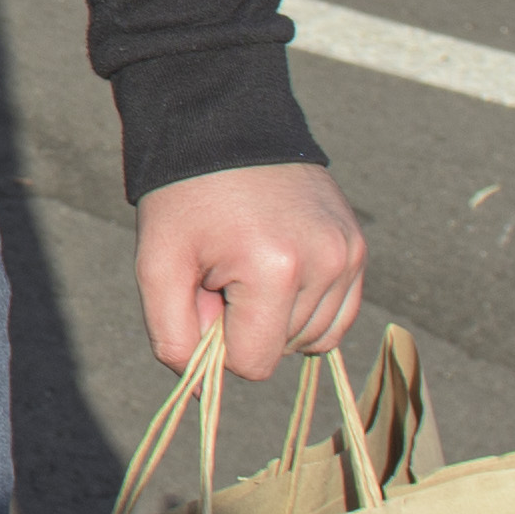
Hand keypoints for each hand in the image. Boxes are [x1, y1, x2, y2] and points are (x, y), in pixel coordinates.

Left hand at [135, 159, 367, 382]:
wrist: (225, 123)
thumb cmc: (184, 197)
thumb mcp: (157, 265)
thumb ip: (173, 338)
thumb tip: (205, 389)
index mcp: (276, 269)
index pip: (252, 363)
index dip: (217, 337)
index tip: (202, 288)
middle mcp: (326, 262)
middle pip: (283, 350)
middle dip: (246, 322)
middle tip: (222, 264)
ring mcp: (350, 254)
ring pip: (312, 338)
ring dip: (275, 316)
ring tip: (248, 258)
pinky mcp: (358, 247)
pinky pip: (338, 316)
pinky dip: (305, 308)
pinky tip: (276, 268)